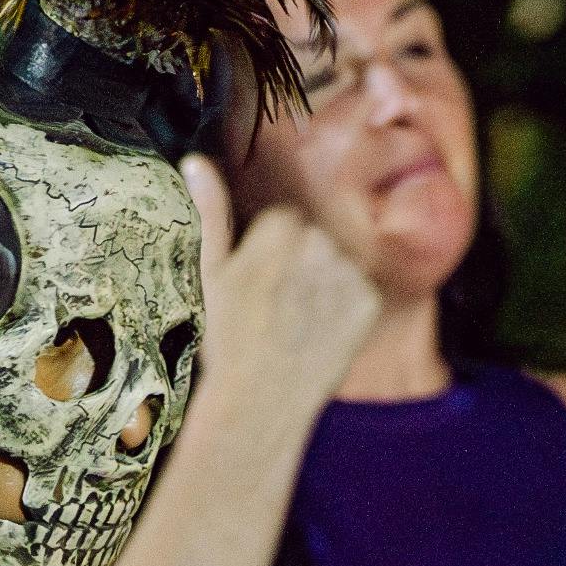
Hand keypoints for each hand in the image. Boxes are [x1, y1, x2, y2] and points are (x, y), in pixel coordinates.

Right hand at [181, 154, 382, 420]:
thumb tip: (196, 162)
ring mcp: (347, 273)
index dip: (273, 254)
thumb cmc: (228, 340)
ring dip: (325, 286)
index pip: (286, 221)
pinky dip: (347, 311)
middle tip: (278, 307)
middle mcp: (318, 243)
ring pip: (339, 264)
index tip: (260, 285)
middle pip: (316, 238)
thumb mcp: (212, 272)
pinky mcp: (369, 303)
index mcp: (279, 228)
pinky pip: (360, 292)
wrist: (259, 403)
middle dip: (302, 265)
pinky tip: (321, 335)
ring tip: (298, 324)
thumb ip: (211, 212)